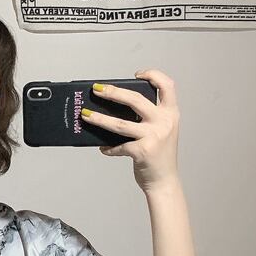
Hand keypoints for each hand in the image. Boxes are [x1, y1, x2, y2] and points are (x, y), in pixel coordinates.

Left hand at [80, 68, 180, 192]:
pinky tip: (103, 148)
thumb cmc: (159, 156)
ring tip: (85, 115)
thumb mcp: (161, 132)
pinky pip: (118, 146)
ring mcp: (153, 136)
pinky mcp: (142, 151)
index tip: (138, 74)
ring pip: (120, 123)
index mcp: (170, 114)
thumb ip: (148, 119)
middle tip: (96, 90)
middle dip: (113, 92)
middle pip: (135, 100)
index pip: (167, 86)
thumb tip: (117, 109)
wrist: (164, 181)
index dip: (153, 75)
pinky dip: (108, 148)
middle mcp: (164, 122)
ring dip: (99, 119)